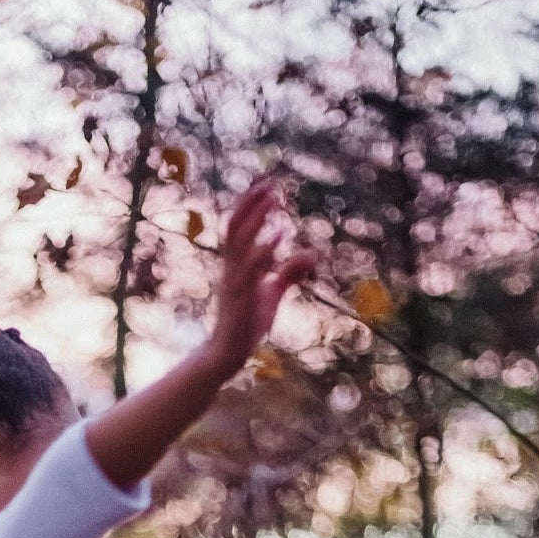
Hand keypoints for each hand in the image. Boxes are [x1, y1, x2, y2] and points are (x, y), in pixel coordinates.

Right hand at [207, 180, 313, 376]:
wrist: (227, 354)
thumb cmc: (246, 325)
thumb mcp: (272, 295)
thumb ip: (289, 274)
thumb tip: (311, 254)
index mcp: (235, 266)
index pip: (238, 228)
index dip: (250, 205)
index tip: (267, 185)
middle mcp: (231, 268)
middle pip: (236, 227)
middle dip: (252, 204)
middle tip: (272, 183)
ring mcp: (234, 281)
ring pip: (240, 241)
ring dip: (256, 218)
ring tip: (274, 200)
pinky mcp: (240, 296)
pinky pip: (250, 268)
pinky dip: (264, 249)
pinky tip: (279, 236)